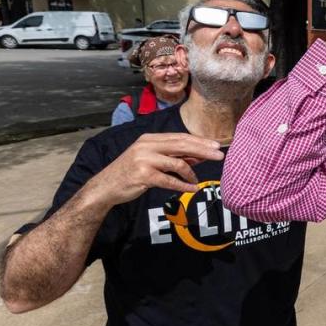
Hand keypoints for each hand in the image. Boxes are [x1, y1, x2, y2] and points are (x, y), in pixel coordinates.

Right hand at [83, 133, 223, 207]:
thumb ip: (172, 156)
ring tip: (197, 180)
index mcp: (150, 139)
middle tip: (219, 155)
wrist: (106, 186)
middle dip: (203, 150)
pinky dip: (183, 185)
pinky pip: (169, 180)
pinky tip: (192, 188)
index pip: (180, 137)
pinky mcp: (143, 175)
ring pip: (177, 163)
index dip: (199, 141)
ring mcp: (144, 160)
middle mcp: (147, 146)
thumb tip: (199, 156)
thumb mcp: (151, 160)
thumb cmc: (131, 173)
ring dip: (191, 172)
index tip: (216, 145)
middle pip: (182, 145)